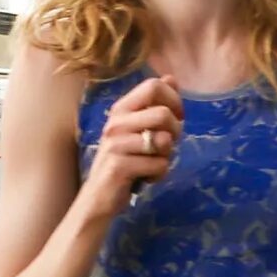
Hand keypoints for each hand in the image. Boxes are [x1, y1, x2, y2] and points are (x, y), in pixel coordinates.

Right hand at [82, 77, 183, 214]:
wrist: (99, 197)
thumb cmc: (124, 161)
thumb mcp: (138, 130)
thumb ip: (154, 105)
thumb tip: (171, 78)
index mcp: (121, 109)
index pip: (153, 86)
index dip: (174, 100)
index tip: (176, 117)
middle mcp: (115, 123)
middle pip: (163, 113)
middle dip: (176, 131)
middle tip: (167, 145)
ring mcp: (115, 145)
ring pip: (164, 141)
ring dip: (167, 156)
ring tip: (153, 163)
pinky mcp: (119, 167)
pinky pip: (159, 165)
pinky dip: (159, 174)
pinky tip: (146, 178)